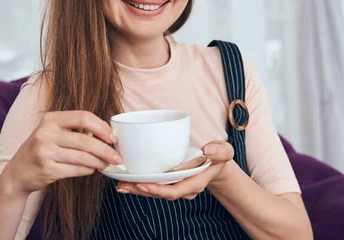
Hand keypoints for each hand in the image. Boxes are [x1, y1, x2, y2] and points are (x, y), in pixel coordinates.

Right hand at [3, 110, 120, 195]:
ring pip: (83, 157)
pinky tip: (92, 169)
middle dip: (106, 150)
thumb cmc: (42, 148)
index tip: (113, 138)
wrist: (17, 172)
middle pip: (86, 140)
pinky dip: (88, 170)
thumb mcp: (52, 131)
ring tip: (107, 164)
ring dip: (99, 162)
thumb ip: (74, 128)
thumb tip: (108, 133)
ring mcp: (45, 152)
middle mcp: (46, 133)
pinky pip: (76, 170)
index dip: (102, 127)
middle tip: (117, 157)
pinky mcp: (47, 170)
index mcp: (50, 118)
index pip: (83, 117)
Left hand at [116, 141, 233, 200]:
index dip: (158, 190)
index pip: (175, 191)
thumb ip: (220, 151)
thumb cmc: (218, 156)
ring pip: (154, 191)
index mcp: (195, 183)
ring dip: (136, 189)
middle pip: (160, 193)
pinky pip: (154, 185)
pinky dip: (139, 184)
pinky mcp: (169, 181)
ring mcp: (176, 185)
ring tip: (119, 185)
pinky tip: (125, 181)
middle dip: (141, 191)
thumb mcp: (224, 151)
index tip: (143, 184)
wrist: (216, 162)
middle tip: (123, 185)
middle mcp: (183, 188)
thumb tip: (207, 150)